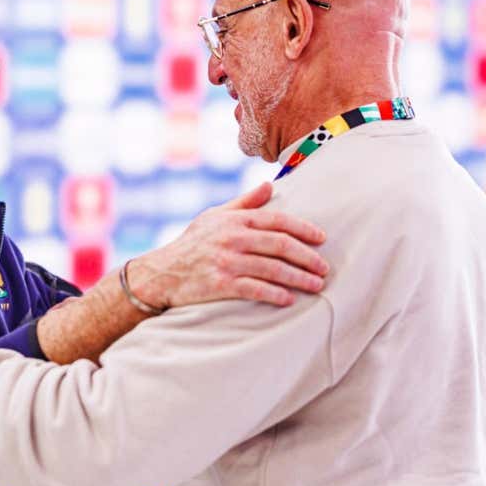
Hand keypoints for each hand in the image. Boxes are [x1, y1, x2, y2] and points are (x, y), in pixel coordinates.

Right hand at [129, 182, 327, 308]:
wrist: (161, 272)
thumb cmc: (192, 243)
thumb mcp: (214, 216)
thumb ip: (245, 203)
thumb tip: (270, 186)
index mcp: (235, 220)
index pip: (278, 221)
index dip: (304, 229)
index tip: (322, 239)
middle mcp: (233, 238)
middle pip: (281, 245)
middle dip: (307, 257)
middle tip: (324, 268)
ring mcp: (227, 262)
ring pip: (273, 269)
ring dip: (299, 278)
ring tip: (316, 285)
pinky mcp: (221, 284)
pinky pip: (255, 289)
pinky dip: (275, 294)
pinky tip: (289, 299)